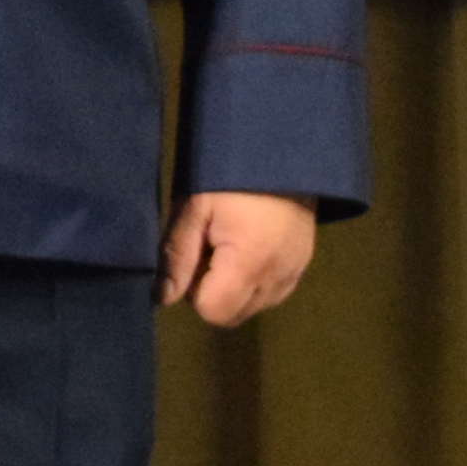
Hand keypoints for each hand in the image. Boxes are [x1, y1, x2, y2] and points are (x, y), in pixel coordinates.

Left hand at [161, 190, 318, 325]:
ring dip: (234, 290)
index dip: (193, 292)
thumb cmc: (229, 176)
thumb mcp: (194, 208)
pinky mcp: (303, 265)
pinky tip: (248, 249)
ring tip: (228, 246)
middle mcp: (277, 277)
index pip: (213, 312)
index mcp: (249, 263)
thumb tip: (163, 298)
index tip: (193, 258)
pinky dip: (255, 282)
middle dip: (212, 293)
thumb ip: (177, 256)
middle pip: (232, 315)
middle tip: (207, 250)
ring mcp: (295, 272)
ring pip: (253, 307)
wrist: (280, 150)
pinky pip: (272, 293)